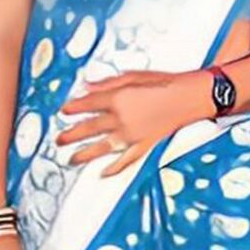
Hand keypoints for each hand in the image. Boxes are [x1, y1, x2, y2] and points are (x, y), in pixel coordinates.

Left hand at [58, 70, 210, 175]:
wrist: (190, 96)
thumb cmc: (164, 82)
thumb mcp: (132, 76)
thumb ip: (106, 83)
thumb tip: (85, 86)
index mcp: (117, 98)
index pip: (87, 105)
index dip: (73, 108)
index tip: (63, 112)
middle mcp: (121, 119)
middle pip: (89, 128)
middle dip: (71, 134)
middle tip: (59, 140)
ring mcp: (132, 135)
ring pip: (102, 147)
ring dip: (84, 154)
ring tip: (71, 160)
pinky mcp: (144, 145)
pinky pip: (126, 160)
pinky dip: (114, 168)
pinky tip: (103, 174)